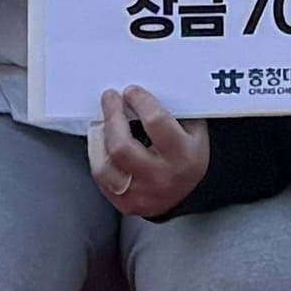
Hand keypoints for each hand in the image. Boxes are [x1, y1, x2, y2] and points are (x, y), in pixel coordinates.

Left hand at [90, 86, 211, 218]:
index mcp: (184, 156)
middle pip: (122, 147)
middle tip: (110, 98)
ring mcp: (143, 195)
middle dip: (112, 116)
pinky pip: (101, 179)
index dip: (140, 101)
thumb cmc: (187, 153)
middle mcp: (163, 178)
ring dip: (98, 138)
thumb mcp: (193, 129)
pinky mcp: (126, 204)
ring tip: (101, 122)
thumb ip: (172, 108)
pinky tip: (101, 142)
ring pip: (105, 167)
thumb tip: (145, 86)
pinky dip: (97, 156)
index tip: (131, 91)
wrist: (186, 192)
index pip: (155, 123)